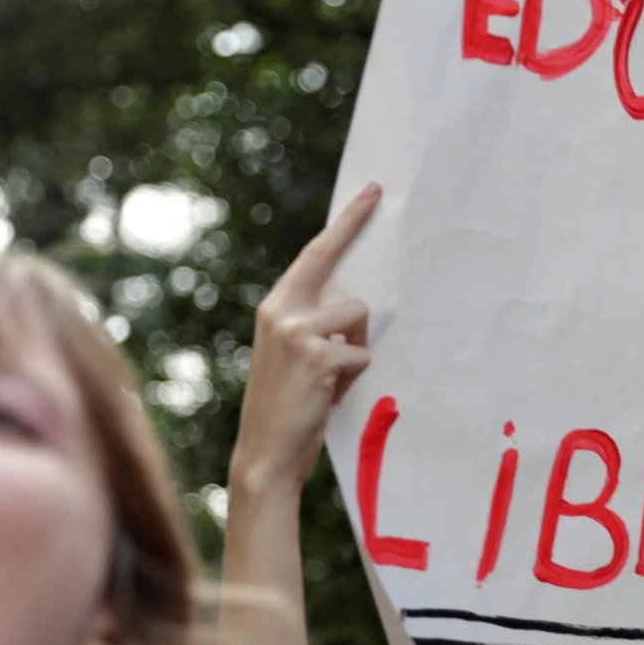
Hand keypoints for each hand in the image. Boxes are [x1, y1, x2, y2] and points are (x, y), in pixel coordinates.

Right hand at [232, 183, 381, 495]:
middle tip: (377, 192)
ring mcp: (297, 331)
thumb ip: (318, 325)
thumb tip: (358, 307)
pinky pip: (362, 355)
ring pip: (358, 318)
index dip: (345, 225)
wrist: (265, 452)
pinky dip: (355, 377)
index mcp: (276, 308)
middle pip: (334, 267)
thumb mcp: (296, 355)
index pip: (315, 256)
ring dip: (357, 350)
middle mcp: (282, 311)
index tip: (369, 194)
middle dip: (355, 228)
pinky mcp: (317, 355)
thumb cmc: (290, 406)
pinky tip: (331, 394)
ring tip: (333, 378)